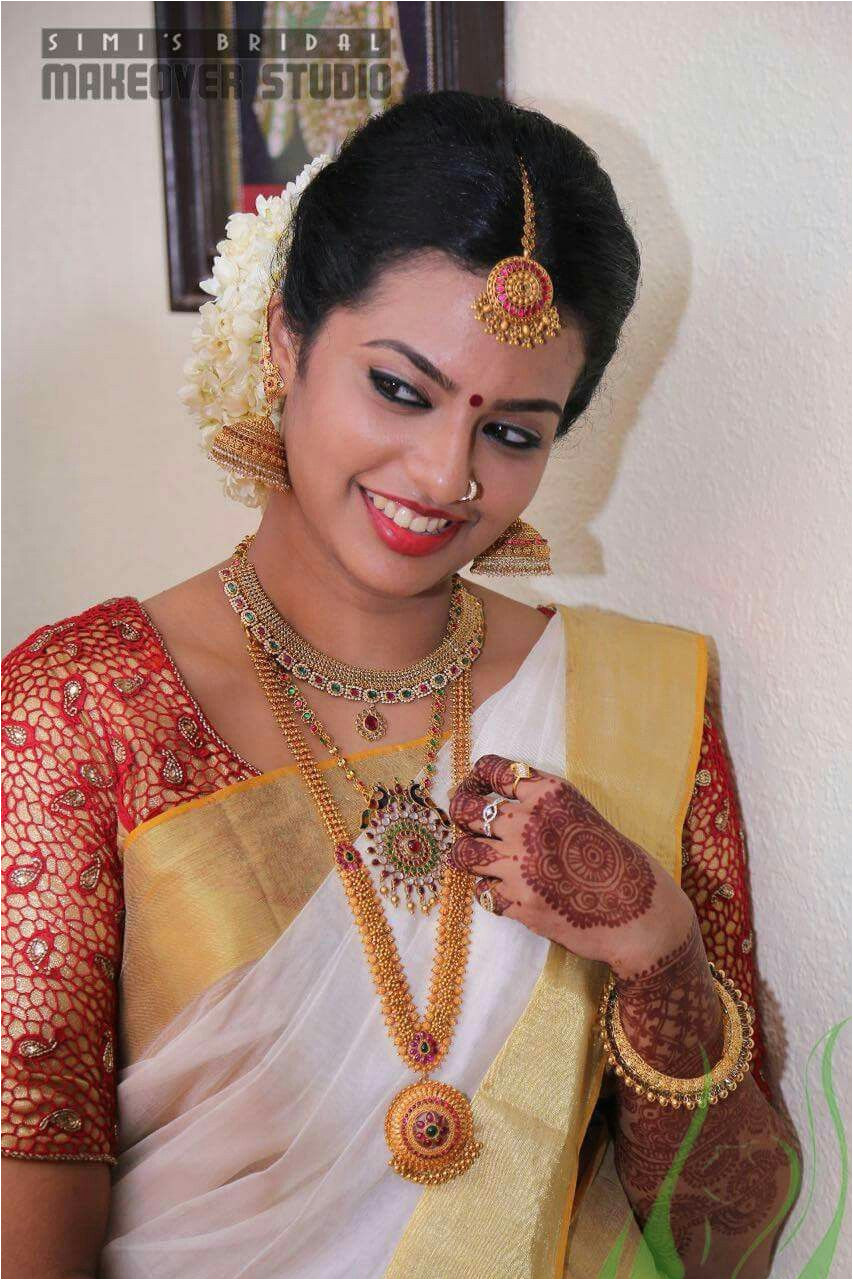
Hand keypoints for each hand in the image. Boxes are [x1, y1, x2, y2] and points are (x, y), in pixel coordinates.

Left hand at [446, 754, 695, 975]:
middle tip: (463, 822)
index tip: (472, 787)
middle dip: (460, 815)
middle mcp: (528, 822)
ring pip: (464, 852)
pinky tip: (503, 890)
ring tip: (474, 859)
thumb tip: (501, 806)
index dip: (474, 778)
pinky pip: (482, 890)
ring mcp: (520, 863)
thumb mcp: (581, 813)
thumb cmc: (616, 861)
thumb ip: (542, 806)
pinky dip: (488, 890)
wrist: (639, 912)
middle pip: (467, 810)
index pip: (491, 770)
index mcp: (548, 794)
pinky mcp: (518, 901)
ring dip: (467, 855)